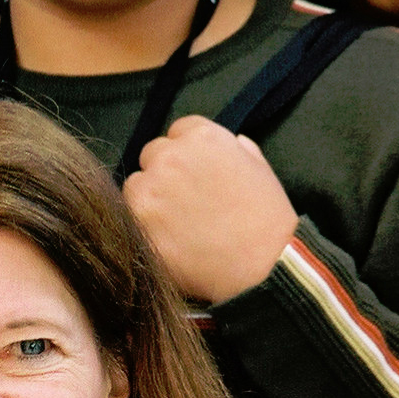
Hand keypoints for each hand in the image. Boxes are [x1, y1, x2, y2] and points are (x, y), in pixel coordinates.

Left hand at [123, 115, 298, 304]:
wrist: (263, 265)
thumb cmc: (268, 219)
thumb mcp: (260, 169)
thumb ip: (236, 149)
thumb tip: (231, 143)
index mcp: (202, 137)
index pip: (177, 132)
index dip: (187, 155)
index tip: (195, 175)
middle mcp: (171, 157)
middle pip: (152, 156)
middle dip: (165, 174)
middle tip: (185, 202)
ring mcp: (150, 190)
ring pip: (135, 187)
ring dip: (149, 201)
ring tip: (177, 226)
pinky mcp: (139, 224)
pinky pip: (130, 219)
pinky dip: (145, 229)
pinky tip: (169, 241)